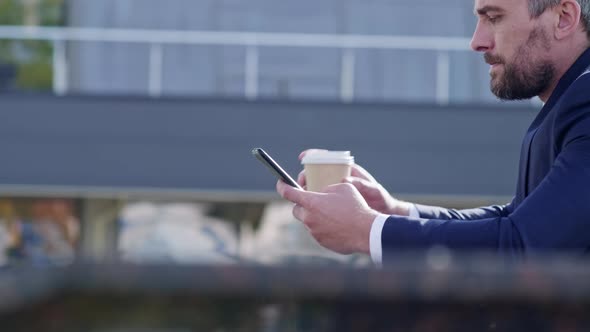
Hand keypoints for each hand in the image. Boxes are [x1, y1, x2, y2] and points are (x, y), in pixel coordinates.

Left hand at [276, 180, 378, 254]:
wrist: (366, 231)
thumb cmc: (355, 206)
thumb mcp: (342, 187)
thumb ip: (327, 188)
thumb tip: (322, 193)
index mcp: (311, 202)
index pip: (288, 193)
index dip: (282, 186)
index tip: (280, 182)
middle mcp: (309, 218)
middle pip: (296, 210)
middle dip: (301, 204)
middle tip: (312, 200)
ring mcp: (314, 232)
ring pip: (308, 222)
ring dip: (314, 216)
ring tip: (330, 213)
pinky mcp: (322, 242)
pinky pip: (318, 232)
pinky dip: (323, 227)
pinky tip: (336, 224)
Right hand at [297, 149, 411, 215]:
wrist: (383, 211)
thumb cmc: (379, 198)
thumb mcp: (373, 190)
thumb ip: (362, 184)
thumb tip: (345, 180)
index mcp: (348, 170)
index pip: (327, 158)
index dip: (313, 155)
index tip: (303, 157)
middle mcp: (339, 177)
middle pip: (317, 172)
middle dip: (305, 175)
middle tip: (301, 182)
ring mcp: (335, 189)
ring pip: (316, 185)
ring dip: (306, 189)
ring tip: (301, 194)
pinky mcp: (334, 200)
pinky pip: (320, 198)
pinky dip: (313, 200)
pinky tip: (308, 206)